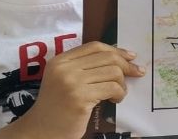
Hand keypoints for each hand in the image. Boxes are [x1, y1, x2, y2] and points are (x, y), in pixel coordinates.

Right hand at [0, 41, 144, 138]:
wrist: (40, 130)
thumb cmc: (56, 107)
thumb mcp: (64, 80)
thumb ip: (84, 67)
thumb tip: (118, 57)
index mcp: (60, 60)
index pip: (94, 46)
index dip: (116, 49)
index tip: (130, 56)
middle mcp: (65, 68)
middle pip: (106, 57)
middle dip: (126, 65)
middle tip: (137, 72)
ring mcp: (72, 82)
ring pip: (112, 72)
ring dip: (122, 84)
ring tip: (119, 93)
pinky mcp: (81, 98)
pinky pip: (111, 88)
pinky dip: (119, 93)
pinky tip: (116, 100)